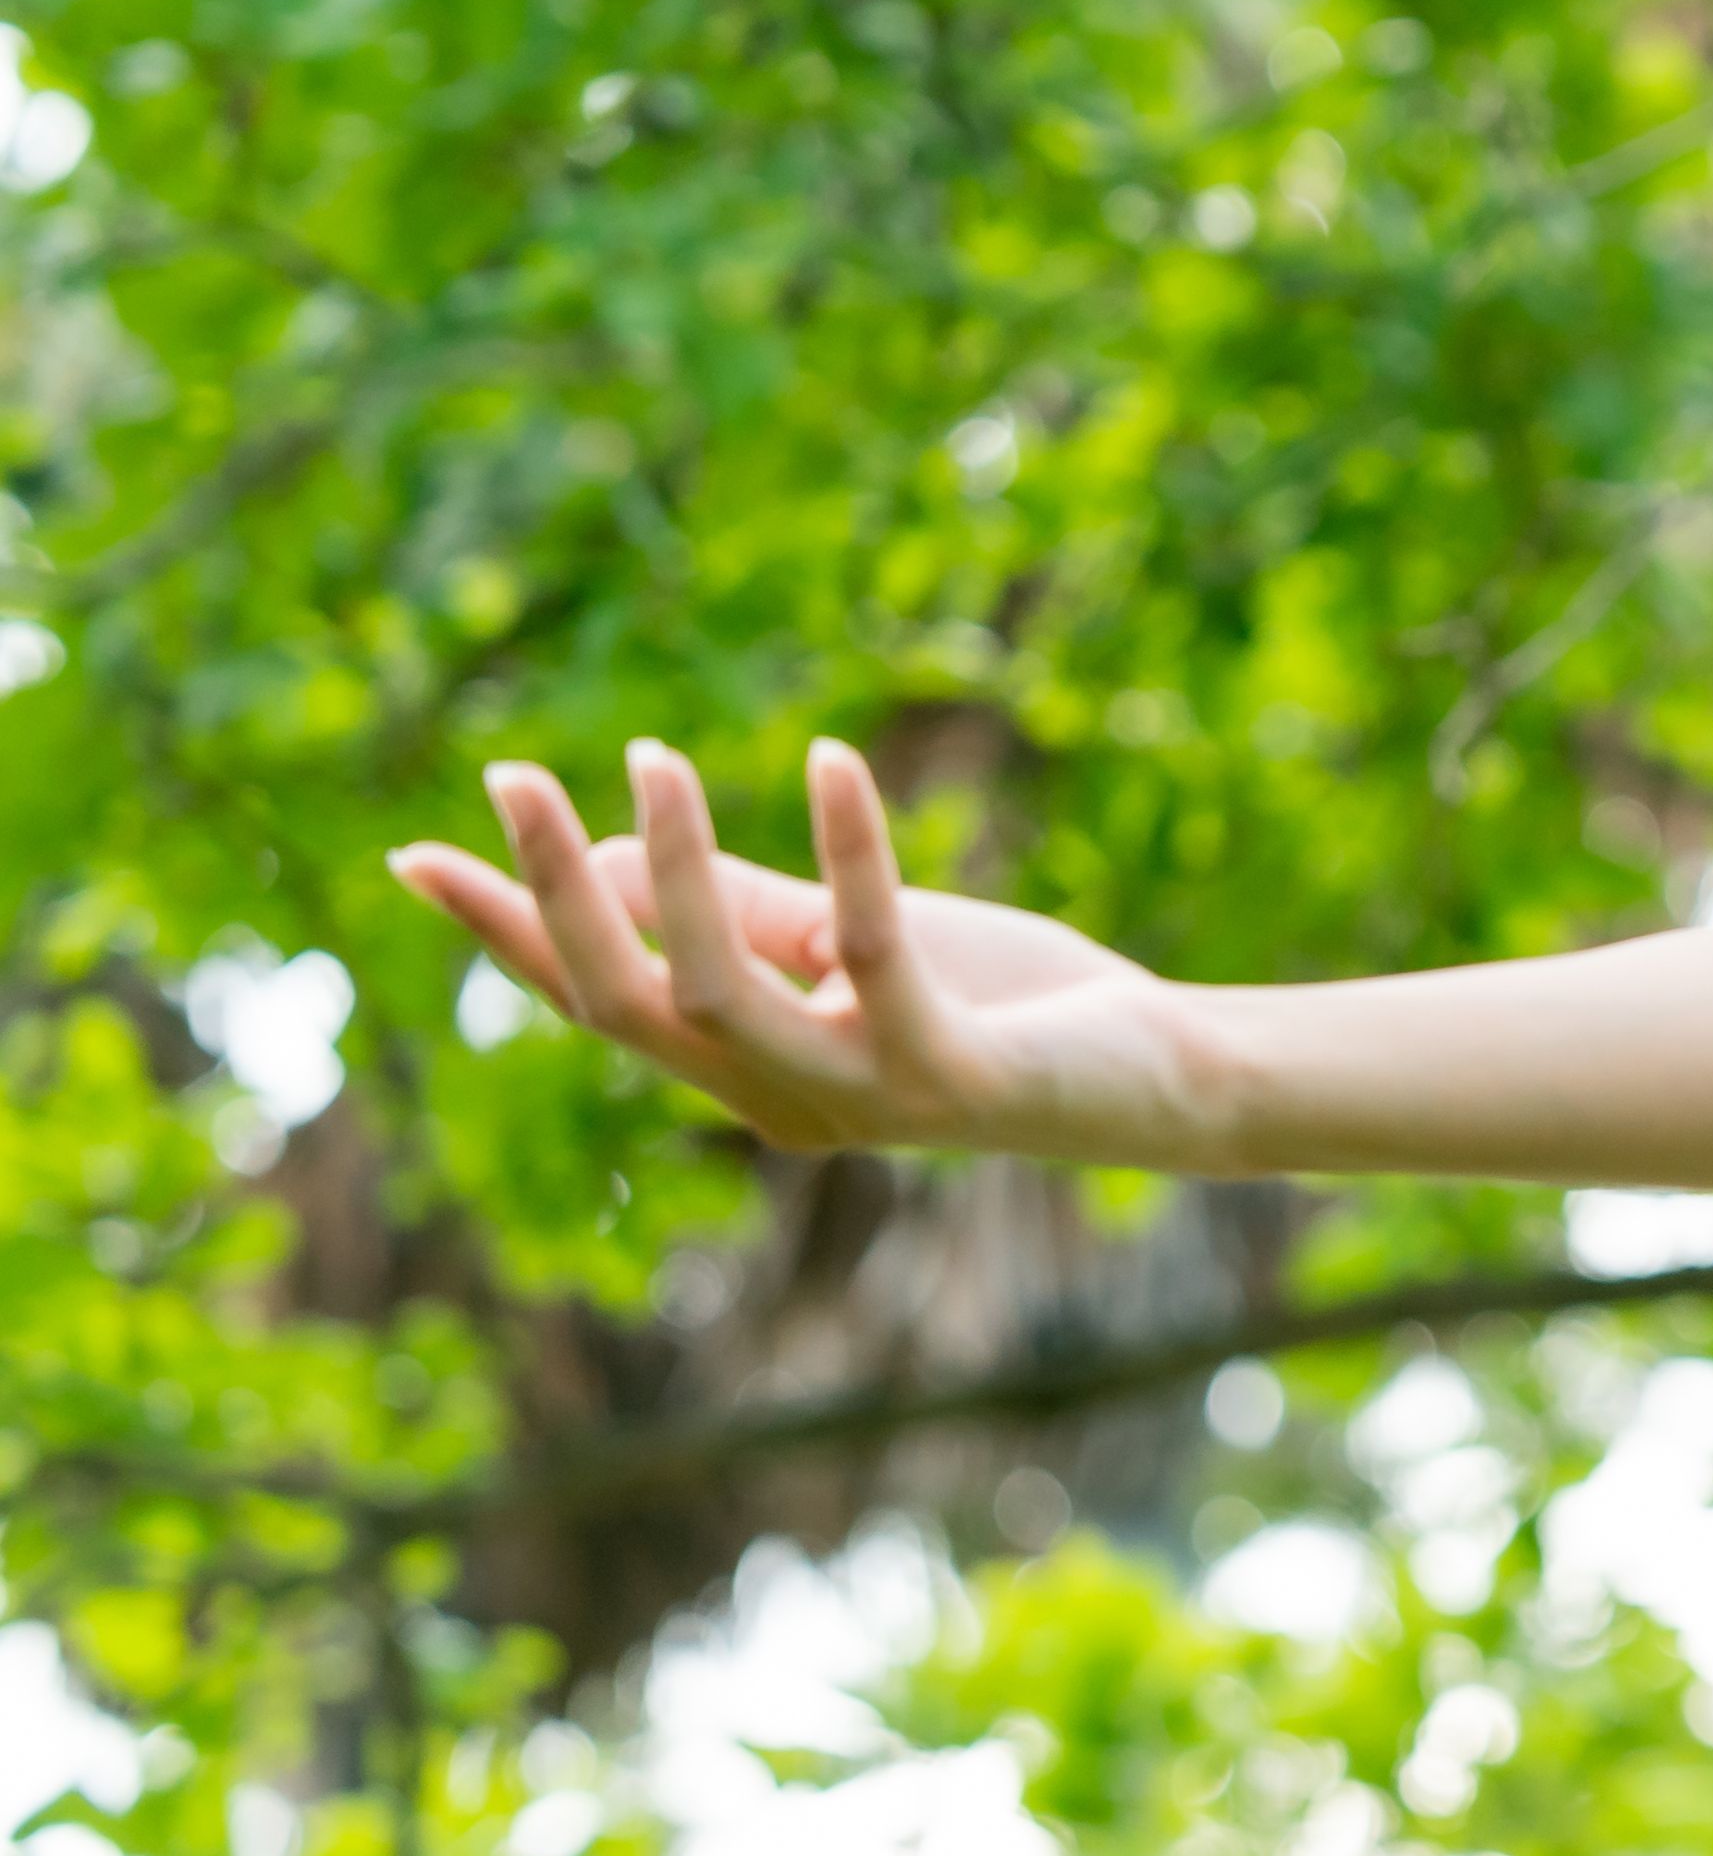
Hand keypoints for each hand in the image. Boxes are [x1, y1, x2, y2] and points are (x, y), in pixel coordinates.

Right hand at [387, 742, 1233, 1166]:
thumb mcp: (857, 945)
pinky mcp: (944, 1075)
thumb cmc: (1004, 1004)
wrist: (1159, 1077)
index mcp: (747, 1071)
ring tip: (650, 754)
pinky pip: (873, 952)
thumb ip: (750, 905)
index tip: (411, 855)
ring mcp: (857, 1097)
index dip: (505, 931)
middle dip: (549, 897)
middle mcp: (780, 1100)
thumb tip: (616, 846)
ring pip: (715, 991)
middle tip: (507, 776)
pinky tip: (833, 758)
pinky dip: (849, 852)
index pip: (597, 1000)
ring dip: (674, 869)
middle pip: (622, 1004)